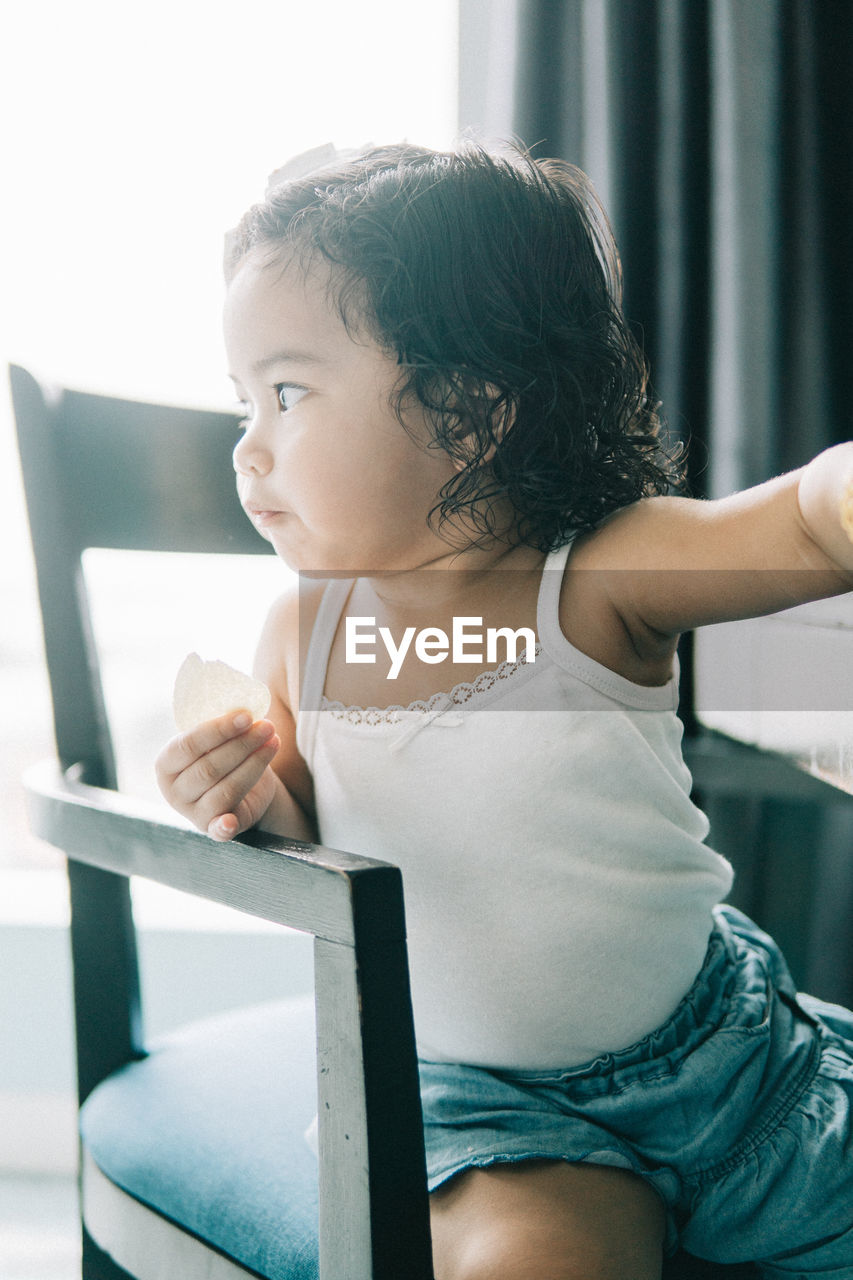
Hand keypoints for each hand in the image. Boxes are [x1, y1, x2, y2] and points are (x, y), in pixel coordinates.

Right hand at [155, 712, 281, 840]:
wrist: (241, 786)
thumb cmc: (225, 753)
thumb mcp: (217, 738)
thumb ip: (221, 726)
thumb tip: (246, 706)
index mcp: (165, 763)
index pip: (188, 744)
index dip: (218, 730)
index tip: (247, 716)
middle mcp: (174, 791)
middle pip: (209, 768)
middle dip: (242, 745)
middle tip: (268, 727)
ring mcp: (192, 813)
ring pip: (226, 790)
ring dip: (255, 765)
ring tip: (274, 742)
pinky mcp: (213, 829)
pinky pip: (218, 830)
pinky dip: (224, 827)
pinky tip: (230, 821)